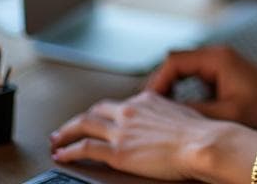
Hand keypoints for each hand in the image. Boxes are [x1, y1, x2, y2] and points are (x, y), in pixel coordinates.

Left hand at [50, 90, 229, 180]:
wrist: (201, 143)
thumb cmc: (199, 133)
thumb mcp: (182, 113)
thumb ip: (165, 114)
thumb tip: (163, 122)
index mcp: (147, 100)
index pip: (117, 104)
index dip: (101, 113)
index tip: (95, 120)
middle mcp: (131, 110)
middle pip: (95, 111)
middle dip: (77, 120)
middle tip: (65, 129)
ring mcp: (123, 130)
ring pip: (84, 126)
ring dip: (65, 134)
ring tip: (55, 142)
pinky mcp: (118, 152)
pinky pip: (85, 148)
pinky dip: (69, 151)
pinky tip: (61, 156)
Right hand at [146, 44, 256, 131]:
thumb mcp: (228, 115)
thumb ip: (196, 113)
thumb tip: (164, 117)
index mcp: (217, 58)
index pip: (173, 62)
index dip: (157, 83)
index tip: (148, 107)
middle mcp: (214, 54)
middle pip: (173, 63)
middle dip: (158, 86)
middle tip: (147, 113)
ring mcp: (216, 61)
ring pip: (179, 69)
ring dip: (167, 88)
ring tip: (156, 114)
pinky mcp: (218, 71)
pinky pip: (189, 76)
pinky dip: (178, 90)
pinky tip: (174, 111)